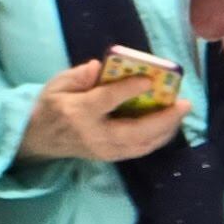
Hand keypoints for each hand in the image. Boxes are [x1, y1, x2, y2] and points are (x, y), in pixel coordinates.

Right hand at [21, 61, 189, 163]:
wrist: (39, 139)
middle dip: (163, 118)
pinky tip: (168, 125)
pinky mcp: (111, 156)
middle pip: (134, 130)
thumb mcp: (57, 84)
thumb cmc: (50, 107)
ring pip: (142, 144)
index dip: (130, 89)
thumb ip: (79, 75)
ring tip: (180, 112)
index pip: (107, 100)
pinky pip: (140, 149)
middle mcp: (94, 134)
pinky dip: (158, 138)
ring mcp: (105, 149)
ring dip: (166, 129)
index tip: (149, 78)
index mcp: (78, 112)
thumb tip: (101, 66)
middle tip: (183, 103)